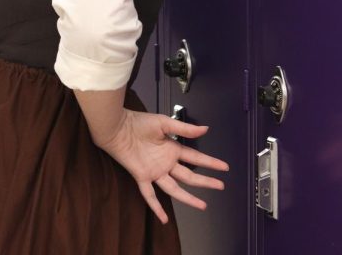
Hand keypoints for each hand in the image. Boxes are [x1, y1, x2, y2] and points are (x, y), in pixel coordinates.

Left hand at [98, 111, 228, 223]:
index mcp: (172, 149)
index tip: (224, 167)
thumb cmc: (138, 122)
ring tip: (202, 205)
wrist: (117, 127)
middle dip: (205, 181)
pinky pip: (149, 195)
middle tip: (220, 186)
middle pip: (189, 176)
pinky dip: (156, 207)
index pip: (195, 158)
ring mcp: (155, 171)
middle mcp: (165, 162)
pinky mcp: (142, 176)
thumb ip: (184, 128)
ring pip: (174, 189)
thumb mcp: (164, 123)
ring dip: (188, 198)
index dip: (210, 163)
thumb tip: (205, 129)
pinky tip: (163, 219)